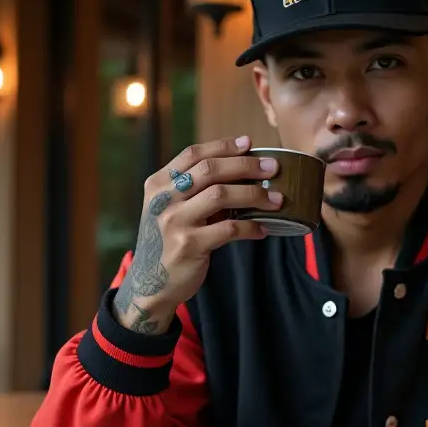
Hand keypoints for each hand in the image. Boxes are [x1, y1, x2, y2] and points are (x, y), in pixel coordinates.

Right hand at [113, 136, 281, 333]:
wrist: (150, 283)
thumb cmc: (168, 241)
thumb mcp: (169, 210)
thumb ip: (192, 190)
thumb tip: (241, 171)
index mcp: (158, 185)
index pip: (193, 154)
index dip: (223, 146)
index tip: (249, 143)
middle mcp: (163, 199)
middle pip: (210, 170)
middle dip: (246, 166)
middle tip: (273, 167)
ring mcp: (175, 222)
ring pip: (221, 195)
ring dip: (254, 195)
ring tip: (277, 199)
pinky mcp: (189, 245)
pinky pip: (228, 229)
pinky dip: (250, 228)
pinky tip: (263, 230)